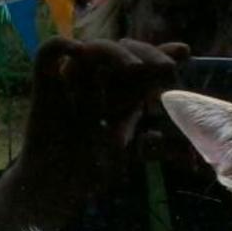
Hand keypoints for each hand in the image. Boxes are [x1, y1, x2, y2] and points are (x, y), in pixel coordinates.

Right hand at [24, 36, 189, 162]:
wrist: (56, 185)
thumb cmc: (90, 171)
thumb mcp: (126, 156)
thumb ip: (147, 147)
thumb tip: (160, 137)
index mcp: (120, 92)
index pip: (142, 66)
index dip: (162, 55)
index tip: (186, 53)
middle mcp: (99, 80)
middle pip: (123, 50)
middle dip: (148, 54)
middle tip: (167, 68)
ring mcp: (72, 79)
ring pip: (93, 48)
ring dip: (115, 52)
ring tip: (134, 68)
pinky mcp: (45, 83)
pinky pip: (48, 52)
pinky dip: (61, 45)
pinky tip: (78, 51)